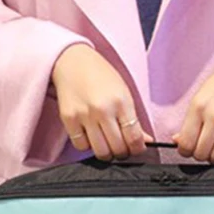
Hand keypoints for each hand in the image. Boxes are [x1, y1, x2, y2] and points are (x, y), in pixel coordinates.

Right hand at [51, 43, 152, 159]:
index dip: (138, 149)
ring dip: (107, 153)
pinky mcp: (68, 119)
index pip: (134, 138)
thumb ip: (134, 119)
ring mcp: (84, 115)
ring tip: (107, 144)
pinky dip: (88, 145)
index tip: (136, 148)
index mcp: (121, 102)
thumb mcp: (124, 93)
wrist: (73, 61)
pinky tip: (90, 135)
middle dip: (123, 152)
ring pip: (100, 152)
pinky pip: (81, 146)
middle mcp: (103, 110)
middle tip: (122, 147)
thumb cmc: (101, 76)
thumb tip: (145, 141)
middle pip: (118, 149)